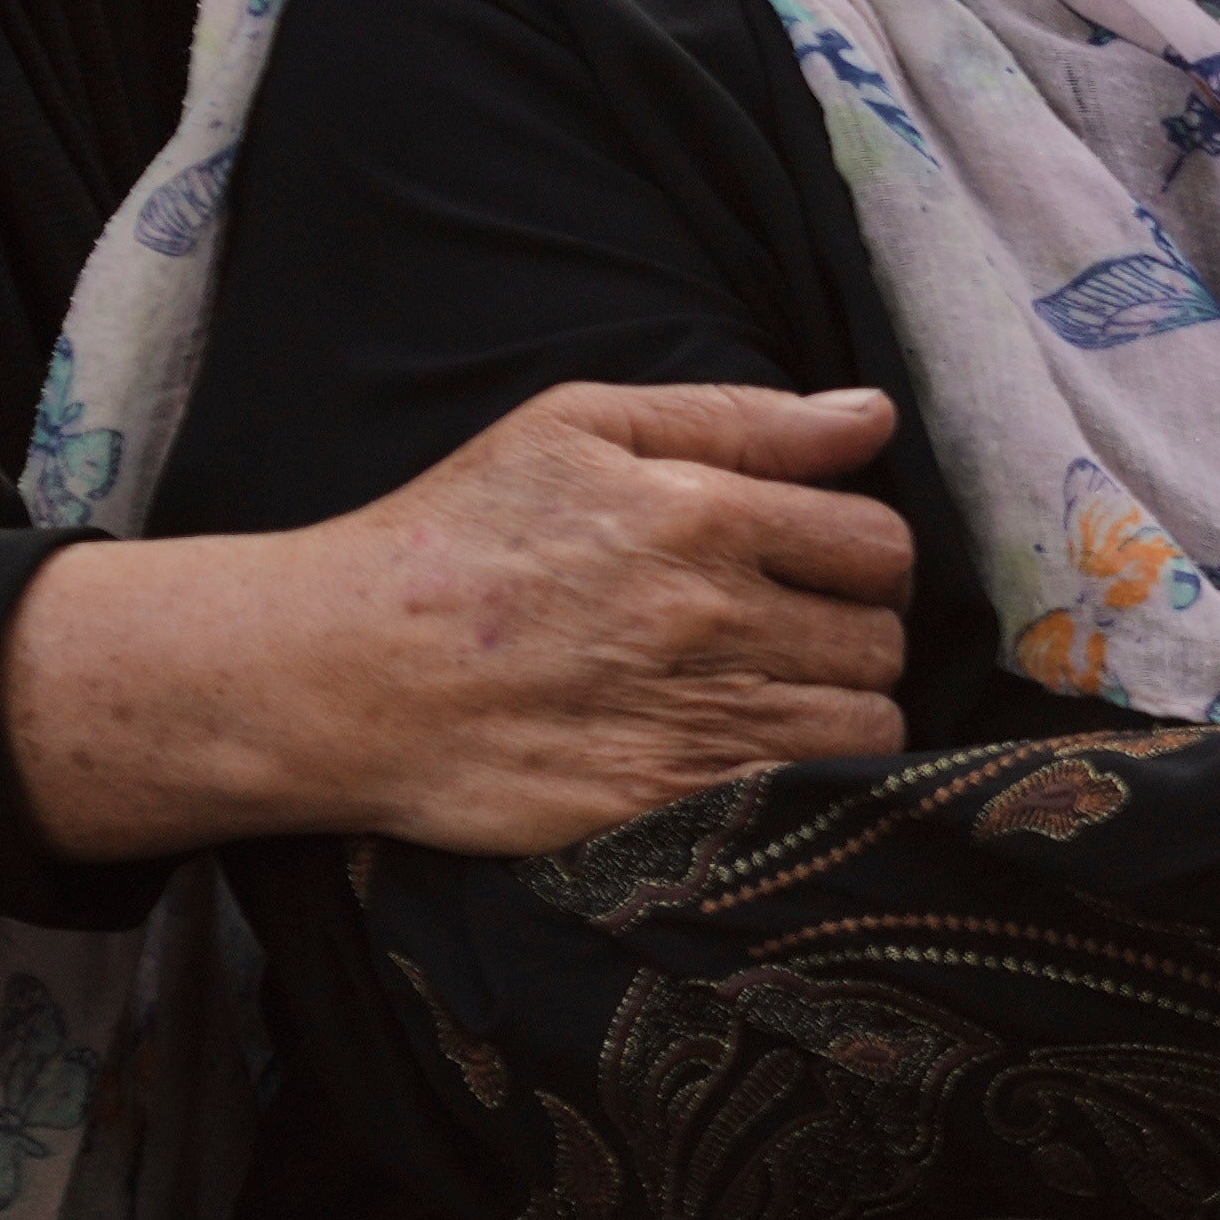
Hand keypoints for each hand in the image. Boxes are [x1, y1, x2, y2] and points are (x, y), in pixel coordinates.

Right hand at [9, 379, 922, 864]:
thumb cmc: (454, 534)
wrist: (340, 671)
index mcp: (704, 514)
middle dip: (853, 635)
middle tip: (790, 637)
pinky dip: (810, 785)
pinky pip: (810, 800)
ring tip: (772, 698)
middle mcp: (715, 620)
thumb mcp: (578, 427)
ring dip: (841, 714)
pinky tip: (752, 758)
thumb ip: (739, 418)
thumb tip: (872, 415)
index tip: (819, 568)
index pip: (879, 544)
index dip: (864, 556)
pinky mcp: (669, 804)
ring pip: (865, 728)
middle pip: (880, 641)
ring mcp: (696, 720)